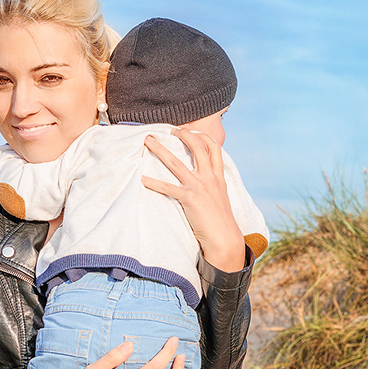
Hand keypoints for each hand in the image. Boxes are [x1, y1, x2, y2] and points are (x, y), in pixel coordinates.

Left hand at [142, 128, 244, 271]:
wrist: (224, 238)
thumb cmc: (220, 221)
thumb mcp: (220, 197)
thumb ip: (212, 185)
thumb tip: (204, 180)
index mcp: (217, 176)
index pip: (214, 147)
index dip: (202, 135)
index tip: (190, 130)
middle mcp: (209, 177)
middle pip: (196, 146)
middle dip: (182, 134)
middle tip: (168, 130)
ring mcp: (199, 186)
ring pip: (175, 162)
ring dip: (159, 149)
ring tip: (148, 141)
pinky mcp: (189, 198)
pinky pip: (167, 187)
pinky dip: (153, 182)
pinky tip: (143, 179)